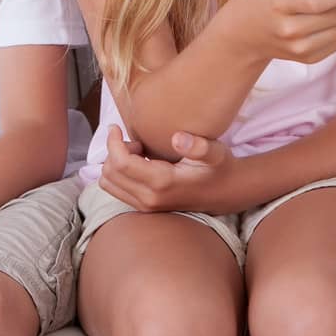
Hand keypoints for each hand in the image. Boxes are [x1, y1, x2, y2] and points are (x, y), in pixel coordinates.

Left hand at [98, 125, 239, 213]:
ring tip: (137, 153)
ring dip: (115, 163)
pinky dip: (119, 173)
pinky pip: (117, 190)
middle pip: (109, 174)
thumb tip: (177, 139)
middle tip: (136, 142)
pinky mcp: (145, 208)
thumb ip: (199, 146)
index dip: (112, 142)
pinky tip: (140, 163)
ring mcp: (146, 207)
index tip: (116, 126)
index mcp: (161, 183)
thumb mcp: (215, 152)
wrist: (226, 192)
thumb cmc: (219, 168)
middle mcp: (149, 199)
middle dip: (114, 152)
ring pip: (109, 184)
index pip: (120, 163)